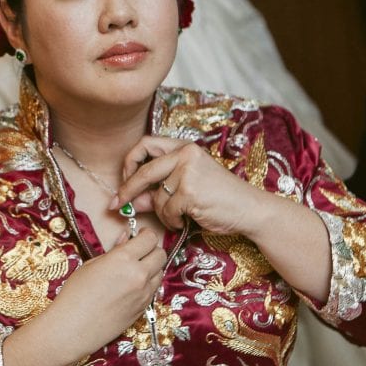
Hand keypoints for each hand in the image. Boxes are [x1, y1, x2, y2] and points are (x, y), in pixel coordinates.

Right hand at [39, 229, 164, 361]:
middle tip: (140, 251)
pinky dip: (148, 284)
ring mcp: (144, 293)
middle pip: (161, 254)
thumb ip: (114, 250)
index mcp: (123, 259)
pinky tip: (131, 286)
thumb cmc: (75, 294)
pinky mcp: (144, 308)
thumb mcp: (91, 264)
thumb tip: (127, 238)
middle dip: (152, 249)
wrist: (74, 328)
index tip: (141, 235)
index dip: (146, 234)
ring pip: (160, 272)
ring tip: (134, 270)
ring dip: (152, 267)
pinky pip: (153, 290)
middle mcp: (139, 275)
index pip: (150, 238)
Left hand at [113, 136, 263, 234]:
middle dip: (127, 190)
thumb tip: (130, 200)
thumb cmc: (219, 197)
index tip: (124, 180)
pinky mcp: (190, 192)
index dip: (130, 162)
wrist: (249, 209)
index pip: (145, 144)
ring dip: (162, 213)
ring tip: (177, 217)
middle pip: (144, 171)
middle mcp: (186, 154)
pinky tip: (186, 220)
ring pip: (156, 197)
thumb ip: (158, 190)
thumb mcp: (187, 187)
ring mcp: (188, 172)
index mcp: (184, 147)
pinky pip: (167, 211)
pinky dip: (172, 221)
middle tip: (116, 204)